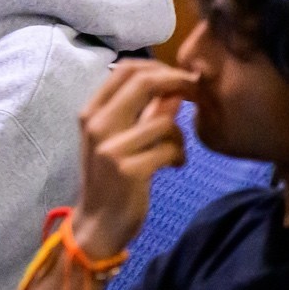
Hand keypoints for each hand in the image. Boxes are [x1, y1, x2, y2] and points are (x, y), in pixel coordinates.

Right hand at [68, 61, 197, 259]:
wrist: (97, 222)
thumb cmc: (110, 177)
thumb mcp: (119, 139)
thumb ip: (141, 113)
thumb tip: (174, 89)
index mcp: (91, 112)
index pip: (125, 69)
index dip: (159, 67)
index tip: (181, 77)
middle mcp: (97, 124)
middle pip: (144, 83)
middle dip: (178, 83)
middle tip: (197, 93)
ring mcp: (111, 147)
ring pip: (164, 120)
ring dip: (180, 135)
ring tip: (177, 151)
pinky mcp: (128, 170)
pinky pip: (169, 149)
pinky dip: (179, 155)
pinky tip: (174, 166)